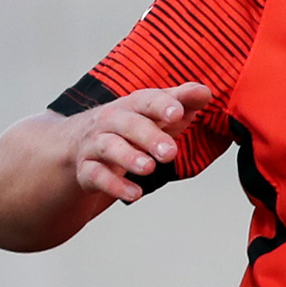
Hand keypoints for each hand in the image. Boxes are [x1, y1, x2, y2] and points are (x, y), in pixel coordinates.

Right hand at [70, 83, 212, 202]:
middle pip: (128, 125)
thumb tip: (204, 93)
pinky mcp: (87, 170)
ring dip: (129, 158)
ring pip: (109, 148)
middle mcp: (112, 122)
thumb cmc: (131, 126)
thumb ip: (183, 101)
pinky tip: (134, 193)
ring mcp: (96, 145)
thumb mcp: (157, 112)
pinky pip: (97, 176)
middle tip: (170, 152)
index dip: (162, 105)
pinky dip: (114, 185)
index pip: (147, 100)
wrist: (80, 143)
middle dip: (150, 137)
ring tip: (149, 168)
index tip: (178, 112)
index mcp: (133, 105)